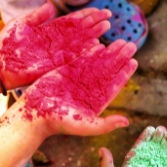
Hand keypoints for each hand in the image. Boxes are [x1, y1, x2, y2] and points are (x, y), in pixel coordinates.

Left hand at [0, 1, 110, 88]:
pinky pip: (74, 55)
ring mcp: (58, 52)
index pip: (72, 20)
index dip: (85, 13)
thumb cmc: (6, 45)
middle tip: (109, 15)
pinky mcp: (56, 63)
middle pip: (80, 29)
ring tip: (107, 26)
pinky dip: (85, 49)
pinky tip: (97, 43)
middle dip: (94, 22)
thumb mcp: (21, 25)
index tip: (98, 8)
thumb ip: (37, 15)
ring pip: (80, 40)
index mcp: (50, 29)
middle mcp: (57, 40)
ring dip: (94, 33)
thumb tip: (50, 5)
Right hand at [19, 39, 137, 137]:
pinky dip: (90, 52)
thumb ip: (105, 125)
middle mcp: (89, 90)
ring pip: (97, 63)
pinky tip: (100, 44)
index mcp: (96, 101)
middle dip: (120, 58)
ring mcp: (77, 80)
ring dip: (109, 53)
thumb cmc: (58, 123)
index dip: (124, 73)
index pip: (114, 85)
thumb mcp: (84, 125)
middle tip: (131, 45)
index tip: (134, 61)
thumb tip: (127, 123)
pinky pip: (81, 60)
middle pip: (109, 70)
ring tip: (120, 41)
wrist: (32, 114)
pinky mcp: (65, 72)